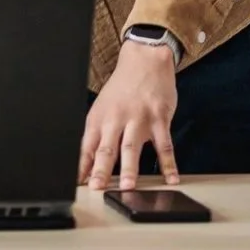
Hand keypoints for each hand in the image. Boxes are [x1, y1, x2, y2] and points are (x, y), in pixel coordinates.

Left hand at [81, 41, 179, 188]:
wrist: (144, 61)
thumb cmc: (122, 88)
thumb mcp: (103, 107)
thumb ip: (99, 134)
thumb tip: (89, 160)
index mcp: (99, 118)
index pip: (87, 146)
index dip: (82, 166)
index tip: (79, 183)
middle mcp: (116, 119)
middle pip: (106, 148)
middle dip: (101, 170)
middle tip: (98, 188)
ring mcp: (138, 119)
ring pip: (132, 147)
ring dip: (130, 169)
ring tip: (128, 187)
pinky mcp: (159, 119)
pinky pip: (164, 145)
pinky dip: (168, 164)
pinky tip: (171, 178)